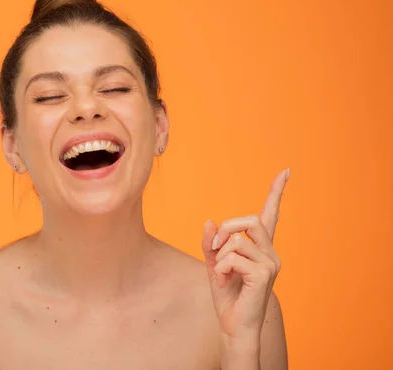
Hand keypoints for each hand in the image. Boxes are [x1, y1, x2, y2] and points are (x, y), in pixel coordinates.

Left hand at [202, 169, 288, 339]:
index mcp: (260, 246)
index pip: (271, 214)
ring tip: (222, 273)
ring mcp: (270, 262)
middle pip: (250, 220)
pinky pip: (234, 257)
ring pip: (237, 239)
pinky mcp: (264, 274)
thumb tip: (209, 221)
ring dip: (220, 255)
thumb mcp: (214, 263)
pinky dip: (221, 267)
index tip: (285, 171)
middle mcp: (270, 251)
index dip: (276, 192)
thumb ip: (211, 243)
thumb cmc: (227, 293)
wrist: (233, 323)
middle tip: (214, 247)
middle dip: (227, 228)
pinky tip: (226, 281)